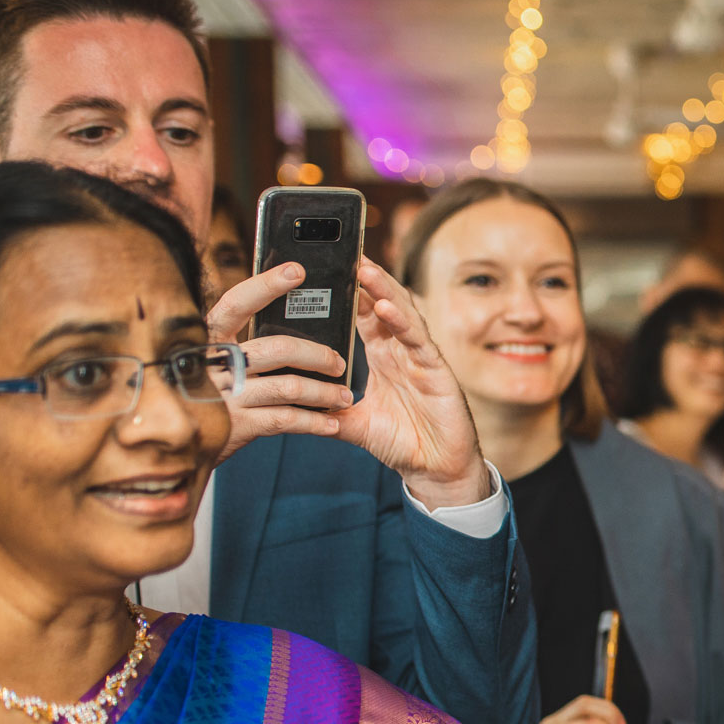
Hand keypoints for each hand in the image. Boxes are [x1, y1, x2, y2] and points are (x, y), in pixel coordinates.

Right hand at [205, 262, 355, 461]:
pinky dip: (315, 422)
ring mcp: (226, 395)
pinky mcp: (237, 425)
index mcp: (207, 339)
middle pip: (278, 348)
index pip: (236, 304)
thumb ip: (236, 346)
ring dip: (324, 392)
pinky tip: (331, 423)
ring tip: (344, 395)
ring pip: (289, 386)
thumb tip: (287, 326)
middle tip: (338, 362)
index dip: (266, 285)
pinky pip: (287, 419)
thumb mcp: (207, 362)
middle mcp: (214, 364)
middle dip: (317, 354)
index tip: (296, 271)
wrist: (167, 440)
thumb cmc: (196, 394)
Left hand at [339, 262, 491, 507]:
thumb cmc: (401, 443)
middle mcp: (401, 351)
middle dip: (364, 280)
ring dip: (382, 290)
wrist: (435, 470)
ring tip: (363, 268)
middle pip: (381, 305)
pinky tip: (385, 307)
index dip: (347, 292)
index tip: (325, 270)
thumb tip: (287, 403)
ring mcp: (420, 358)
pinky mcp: (437, 371)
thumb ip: (325, 411)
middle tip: (343, 253)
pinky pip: (418, 340)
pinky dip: (402, 322)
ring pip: (401, 315)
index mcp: (381, 358)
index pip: (361, 316)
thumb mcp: (352, 425)